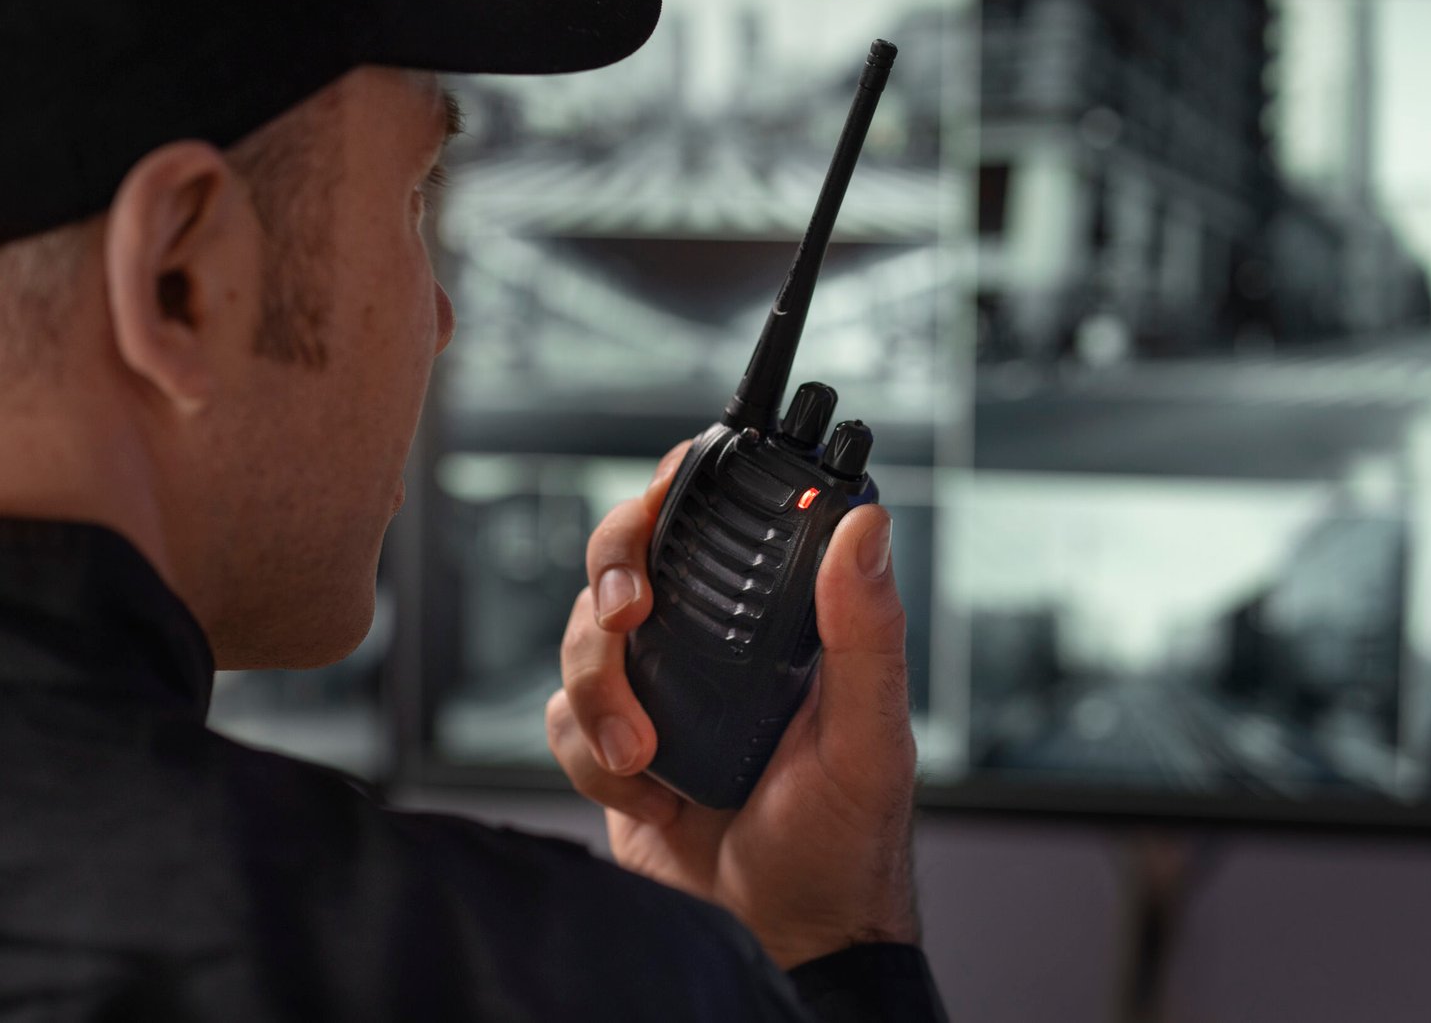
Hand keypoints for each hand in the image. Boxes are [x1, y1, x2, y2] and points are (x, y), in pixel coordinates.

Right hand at [545, 439, 918, 969]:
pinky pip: (561, 718)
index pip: (717, 521)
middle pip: (627, 559)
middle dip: (613, 575)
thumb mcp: (869, 734)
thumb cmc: (843, 846)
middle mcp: (710, 645)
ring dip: (600, 691)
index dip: (678, 490)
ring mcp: (657, 692)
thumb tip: (866, 525)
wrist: (783, 939)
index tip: (663, 496)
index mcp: (776, 622)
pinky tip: (646, 794)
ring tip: (644, 755)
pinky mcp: (613, 747)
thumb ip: (867, 629)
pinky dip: (589, 755)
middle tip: (628, 616)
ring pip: (581, 636)